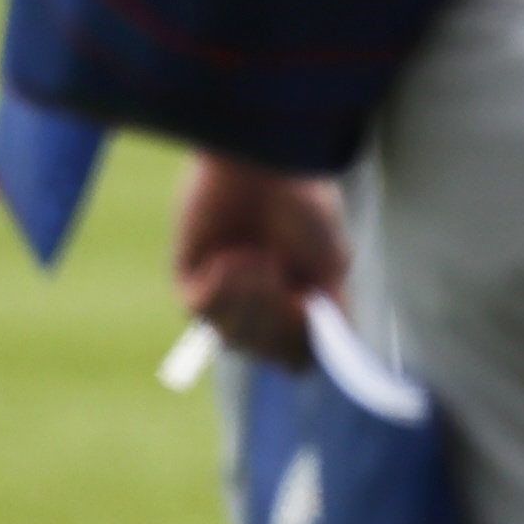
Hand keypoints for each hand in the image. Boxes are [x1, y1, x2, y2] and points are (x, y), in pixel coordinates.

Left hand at [172, 158, 347, 368]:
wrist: (265, 166)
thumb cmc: (305, 206)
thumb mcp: (333, 264)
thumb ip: (331, 314)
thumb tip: (328, 357)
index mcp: (297, 301)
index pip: (295, 354)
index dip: (300, 346)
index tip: (307, 320)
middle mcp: (259, 303)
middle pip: (264, 350)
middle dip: (275, 321)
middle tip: (284, 280)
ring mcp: (223, 294)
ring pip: (232, 337)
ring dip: (250, 303)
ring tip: (259, 260)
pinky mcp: (190, 280)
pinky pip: (202, 312)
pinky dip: (221, 290)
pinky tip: (233, 257)